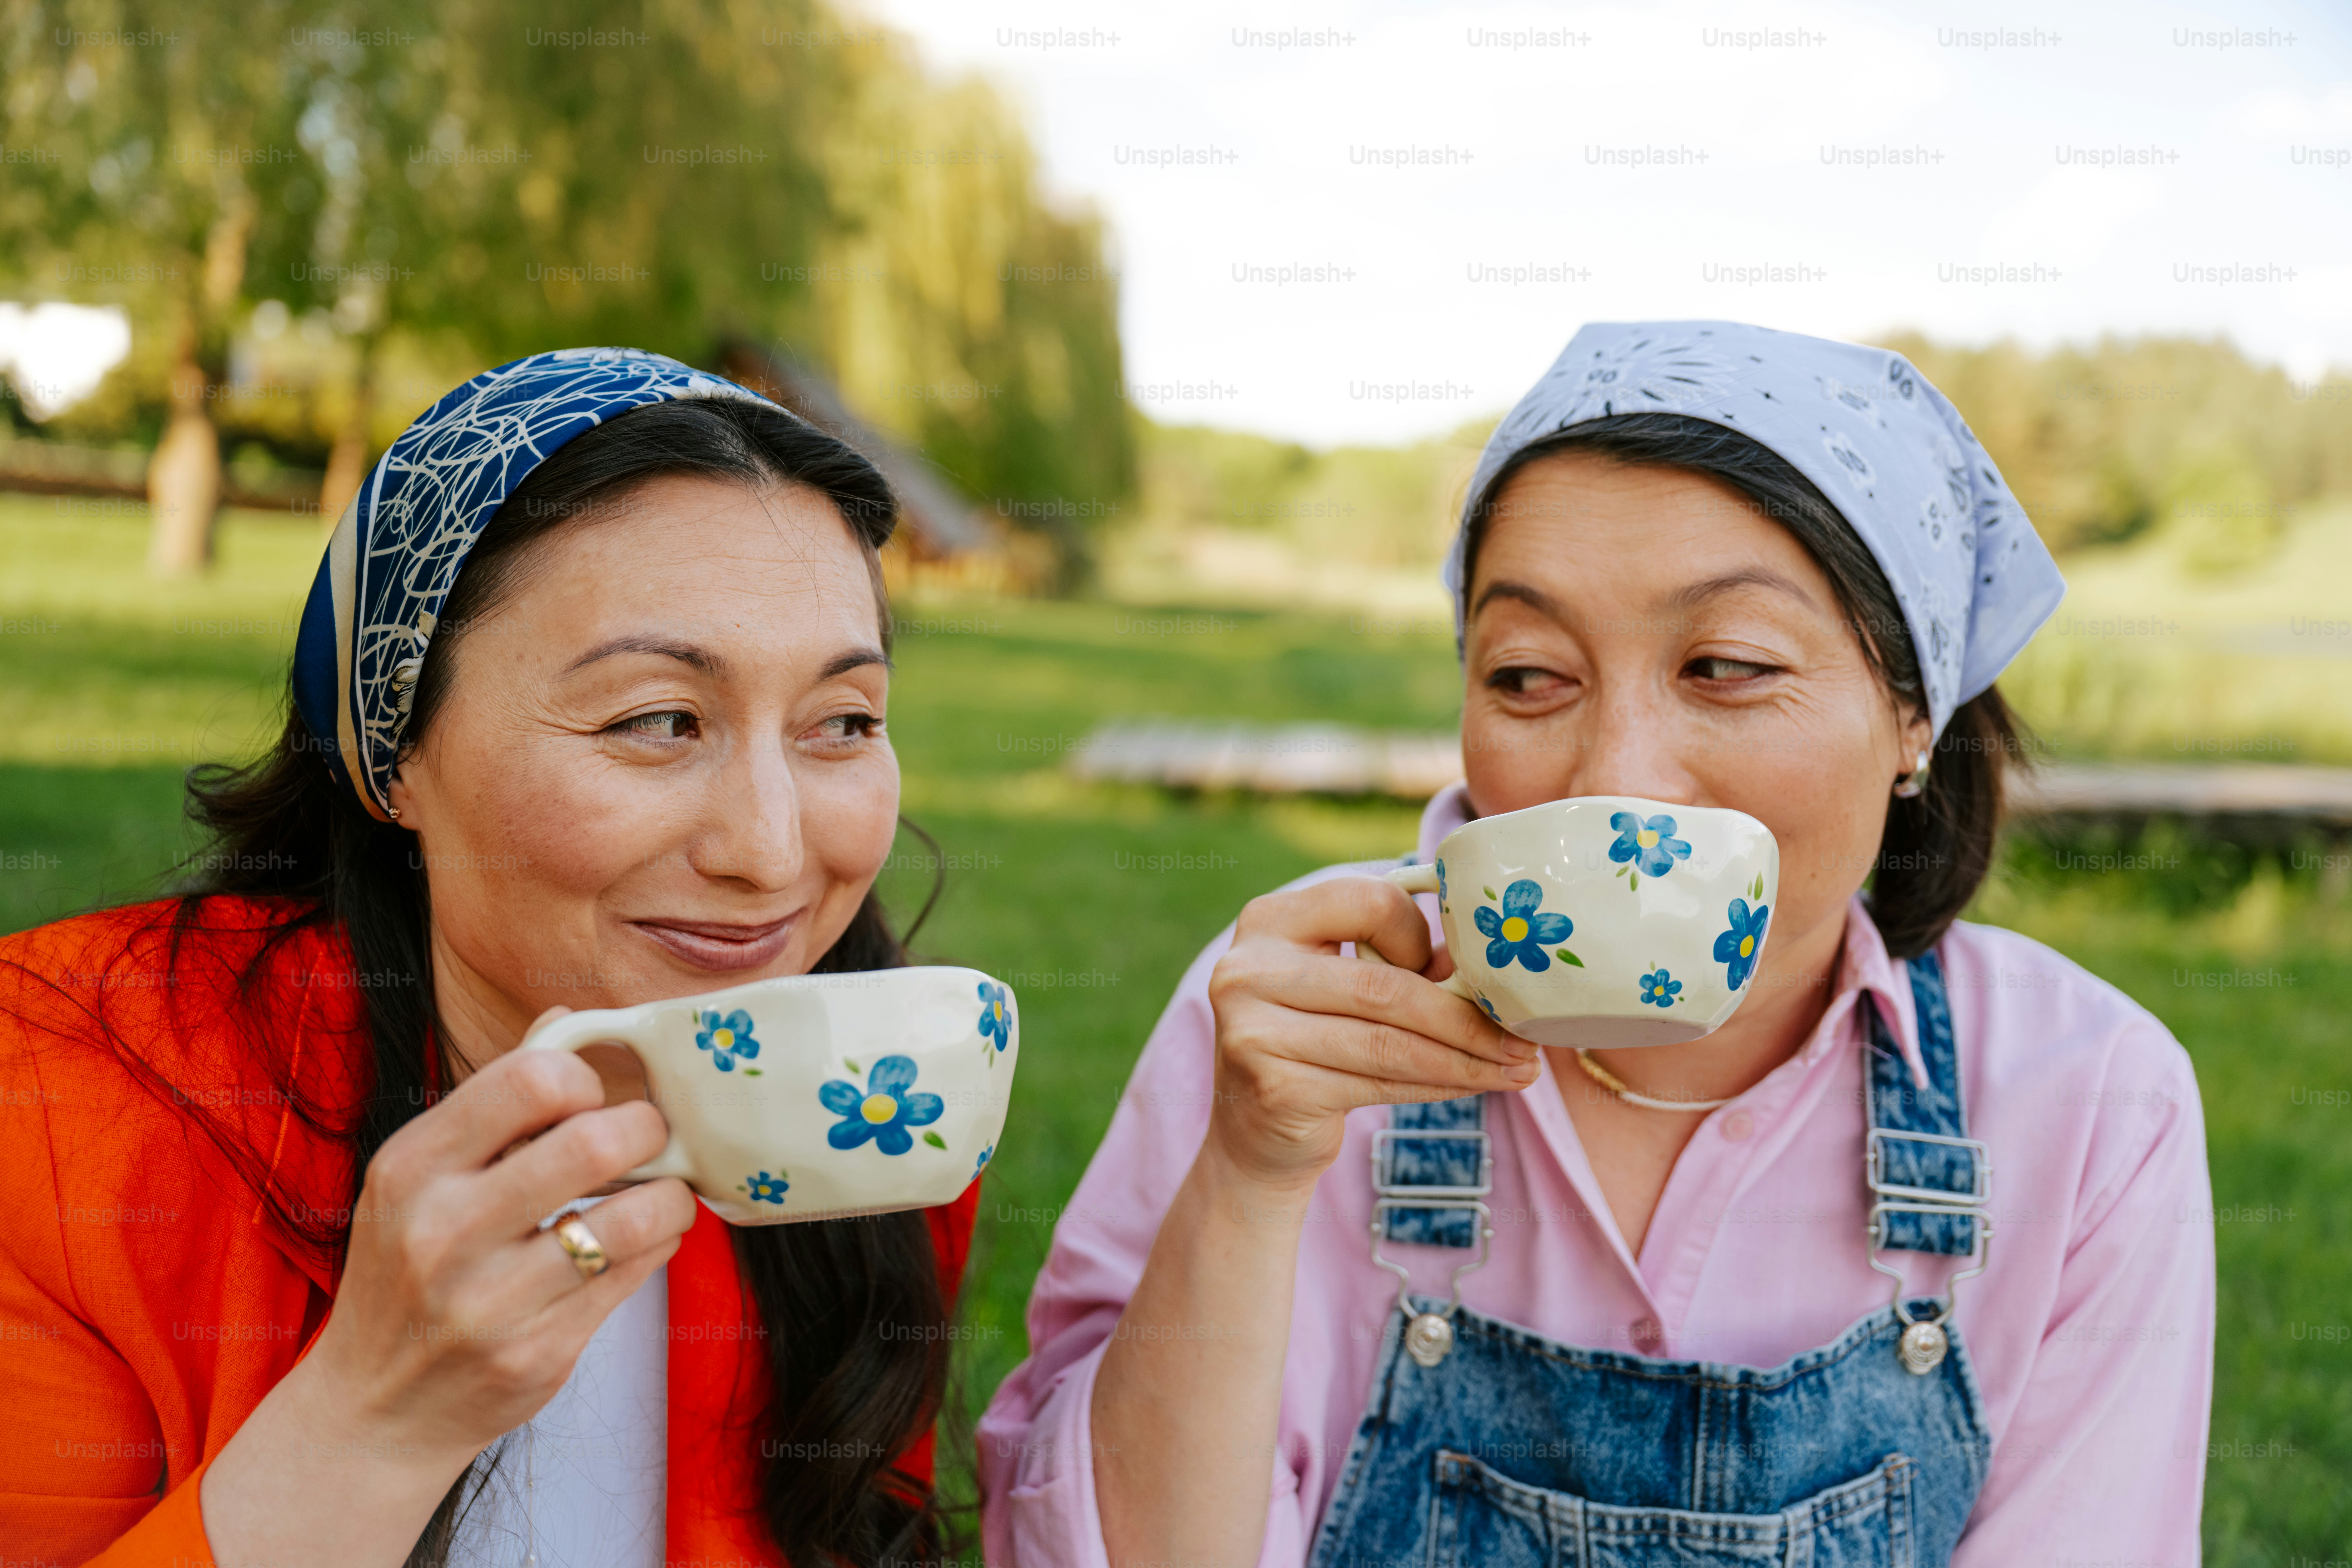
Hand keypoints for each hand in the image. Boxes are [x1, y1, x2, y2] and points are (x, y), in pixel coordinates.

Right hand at [200, 1007, 699, 1566]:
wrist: (375, 1408)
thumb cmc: (409, 1268)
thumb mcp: (422, 1177)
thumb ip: (496, 1098)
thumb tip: (567, 1018)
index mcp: (412, 1168)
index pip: (529, 1077)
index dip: (585, 1079)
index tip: (594, 1098)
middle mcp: (443, 1232)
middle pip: (593, 1142)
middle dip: (645, 1129)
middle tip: (648, 1137)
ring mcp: (490, 1302)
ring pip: (634, 1218)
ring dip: (669, 1197)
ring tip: (662, 1193)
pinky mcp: (537, 1355)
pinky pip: (634, 1277)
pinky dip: (656, 1248)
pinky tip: (641, 1242)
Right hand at [1204, 875, 1539, 1190]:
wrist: (1255, 1130)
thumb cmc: (1316, 1040)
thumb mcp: (1344, 984)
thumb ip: (1401, 961)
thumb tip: (1499, 963)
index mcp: (1269, 919)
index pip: (1368, 903)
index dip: (1420, 935)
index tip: (1458, 971)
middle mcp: (1248, 968)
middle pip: (1384, 985)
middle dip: (1466, 1017)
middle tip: (1524, 1040)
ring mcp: (1252, 1030)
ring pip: (1387, 1041)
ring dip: (1464, 1059)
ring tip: (1518, 1069)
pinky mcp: (1273, 1087)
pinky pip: (1378, 1082)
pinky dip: (1437, 1086)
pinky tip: (1474, 1085)